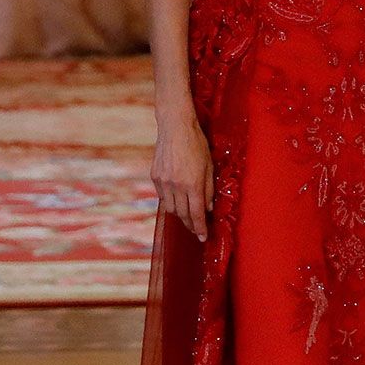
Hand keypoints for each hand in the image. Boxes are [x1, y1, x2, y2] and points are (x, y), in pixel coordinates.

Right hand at [152, 112, 213, 240]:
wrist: (175, 127)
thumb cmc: (197, 144)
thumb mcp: (209, 166)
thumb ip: (209, 189)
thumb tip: (207, 208)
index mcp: (193, 184)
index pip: (197, 214)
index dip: (200, 228)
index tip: (203, 237)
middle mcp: (176, 186)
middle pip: (182, 214)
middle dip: (191, 224)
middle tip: (196, 229)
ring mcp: (163, 182)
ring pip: (170, 208)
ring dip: (180, 215)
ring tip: (187, 215)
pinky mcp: (155, 177)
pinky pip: (162, 197)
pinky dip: (170, 201)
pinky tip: (177, 200)